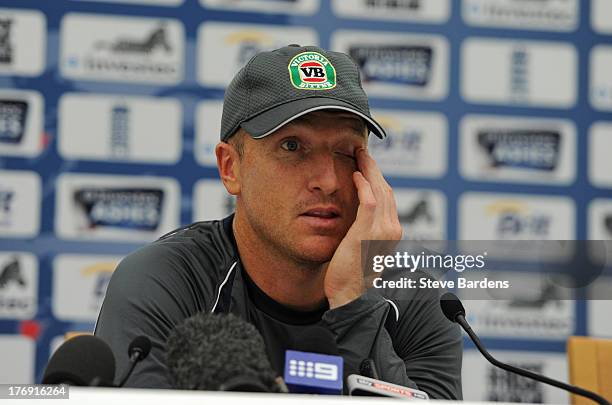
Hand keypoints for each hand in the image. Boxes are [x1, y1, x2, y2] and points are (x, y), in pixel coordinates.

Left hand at [324, 148, 402, 308]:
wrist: (350, 294)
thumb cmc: (351, 273)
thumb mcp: (362, 246)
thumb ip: (364, 228)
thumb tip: (357, 213)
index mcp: (391, 231)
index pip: (387, 196)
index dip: (377, 177)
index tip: (365, 163)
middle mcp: (392, 229)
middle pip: (385, 188)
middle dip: (374, 167)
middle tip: (361, 151)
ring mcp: (382, 231)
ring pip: (380, 190)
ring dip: (369, 170)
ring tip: (358, 155)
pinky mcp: (368, 233)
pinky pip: (369, 201)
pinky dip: (363, 186)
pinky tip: (355, 174)